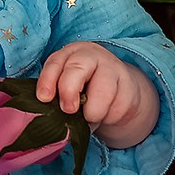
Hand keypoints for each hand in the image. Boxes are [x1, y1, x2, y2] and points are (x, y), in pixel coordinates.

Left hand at [35, 42, 157, 149]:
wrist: (120, 91)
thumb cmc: (84, 90)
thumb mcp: (68, 89)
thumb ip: (57, 97)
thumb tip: (48, 119)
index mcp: (69, 55)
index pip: (55, 63)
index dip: (47, 80)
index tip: (44, 98)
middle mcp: (91, 57)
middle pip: (77, 68)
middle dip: (69, 90)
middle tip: (69, 110)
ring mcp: (113, 69)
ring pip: (103, 90)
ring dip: (93, 111)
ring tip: (90, 117)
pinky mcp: (130, 86)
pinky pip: (118, 106)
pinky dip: (109, 117)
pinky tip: (106, 115)